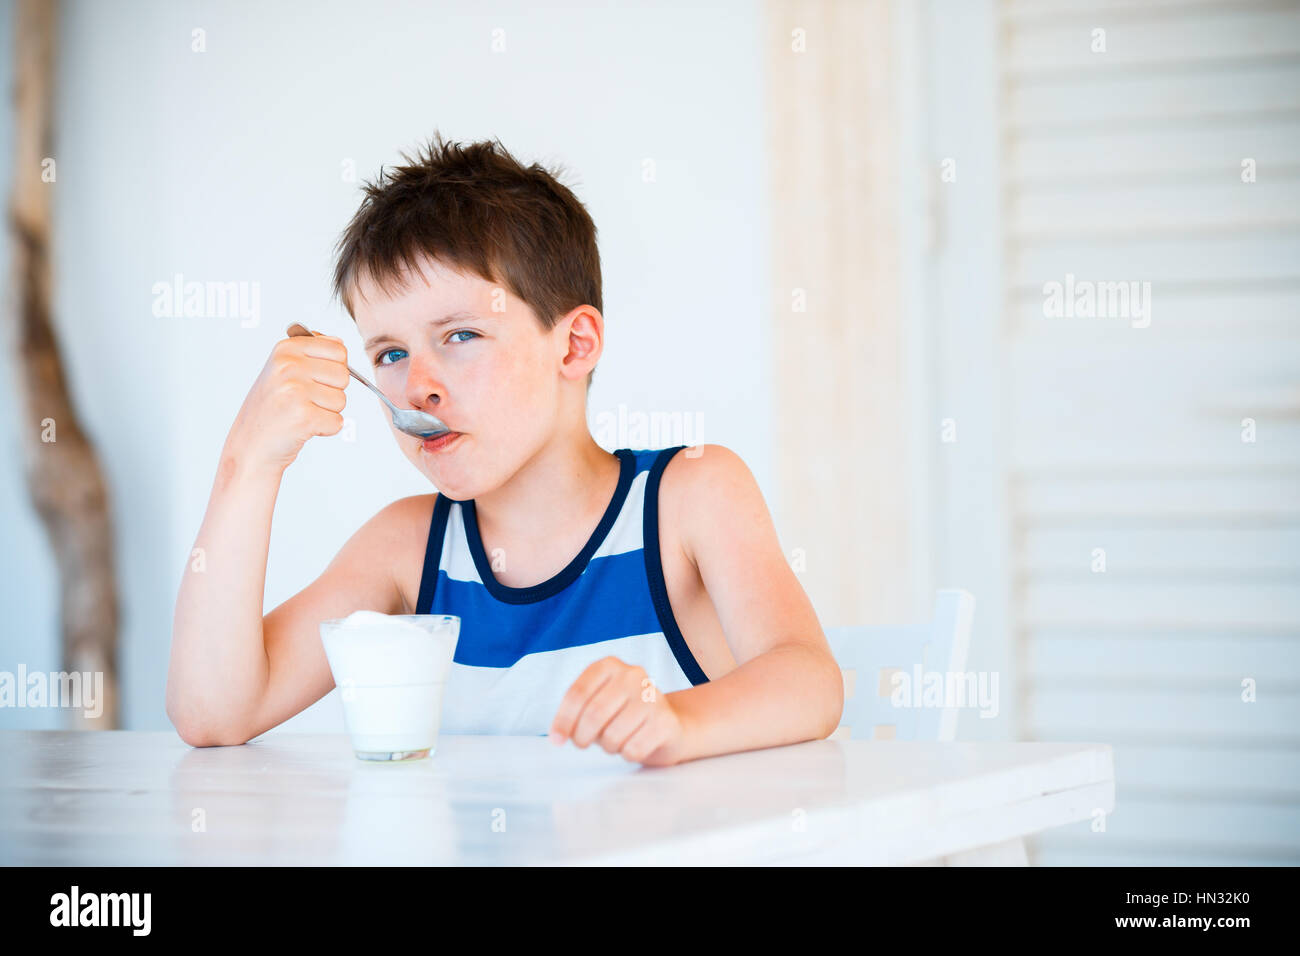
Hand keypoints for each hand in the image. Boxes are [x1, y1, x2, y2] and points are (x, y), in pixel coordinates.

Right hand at [223, 329, 349, 473]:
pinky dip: (325, 429)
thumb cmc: (270, 409)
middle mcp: (288, 366)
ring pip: (341, 400)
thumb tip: (339, 342)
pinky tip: (303, 427)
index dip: (334, 369)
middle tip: (305, 401)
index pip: (339, 349)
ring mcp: (295, 391)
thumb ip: (312, 353)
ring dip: (327, 412)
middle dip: (331, 392)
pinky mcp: (304, 416)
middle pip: (343, 375)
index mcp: (285, 349)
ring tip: (300, 414)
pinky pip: (338, 422)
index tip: (313, 379)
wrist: (250, 446)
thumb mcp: (282, 370)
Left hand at [548, 657, 687, 765]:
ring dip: (608, 746)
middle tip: (583, 744)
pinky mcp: (666, 721)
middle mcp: (633, 675)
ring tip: (615, 740)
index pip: (578, 694)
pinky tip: (635, 744)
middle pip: (594, 714)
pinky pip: (633, 749)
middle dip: (582, 737)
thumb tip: (558, 736)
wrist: (668, 725)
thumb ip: (576, 713)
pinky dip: (627, 754)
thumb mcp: (597, 704)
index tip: (557, 740)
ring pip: (613, 735)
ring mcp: (652, 697)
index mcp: (609, 665)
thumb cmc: (623, 715)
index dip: (563, 720)